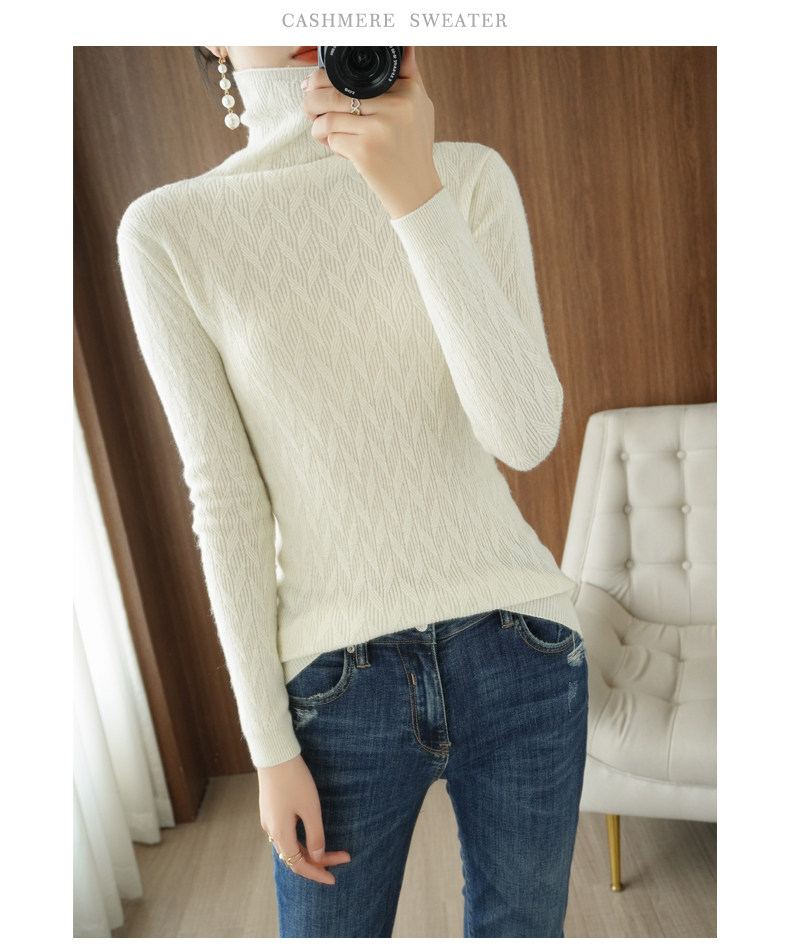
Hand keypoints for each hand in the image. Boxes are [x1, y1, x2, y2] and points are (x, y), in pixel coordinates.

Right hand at [257, 754, 350, 884]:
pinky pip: (285, 834)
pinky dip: (300, 840)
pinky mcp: (270, 809)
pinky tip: (310, 836)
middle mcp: (271, 830)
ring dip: (309, 851)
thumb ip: (315, 835)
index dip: (317, 873)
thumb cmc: (294, 780)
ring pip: (289, 845)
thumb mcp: (310, 808)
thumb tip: (317, 855)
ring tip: (329, 851)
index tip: (334, 878)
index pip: (299, 865)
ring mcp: (268, 819)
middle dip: (318, 861)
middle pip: (294, 856)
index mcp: (280, 833)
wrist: (274, 754)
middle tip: (341, 859)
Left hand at [303, 46, 442, 218]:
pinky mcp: (365, 152)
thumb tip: (404, 43)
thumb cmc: (415, 146)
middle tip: (308, 105)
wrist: (417, 189)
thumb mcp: (421, 105)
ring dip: (317, 125)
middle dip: (312, 99)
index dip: (325, 77)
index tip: (313, 82)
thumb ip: (408, 75)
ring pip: (329, 117)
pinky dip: (329, 144)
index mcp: (406, 93)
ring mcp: (378, 130)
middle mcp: (394, 108)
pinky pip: (332, 139)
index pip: (353, 76)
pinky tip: (339, 148)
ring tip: (320, 129)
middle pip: (335, 94)